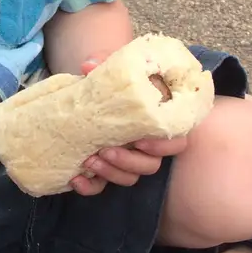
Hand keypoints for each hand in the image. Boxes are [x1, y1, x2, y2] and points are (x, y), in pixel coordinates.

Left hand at [69, 56, 189, 194]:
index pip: (176, 142)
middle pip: (151, 165)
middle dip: (128, 161)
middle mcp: (147, 146)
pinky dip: (90, 186)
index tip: (138, 140)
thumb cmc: (114, 83)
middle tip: (105, 150)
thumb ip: (105, 65)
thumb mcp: (113, 71)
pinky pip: (103, 187)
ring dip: (110, 173)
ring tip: (88, 160)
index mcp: (157, 122)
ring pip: (130, 178)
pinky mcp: (108, 169)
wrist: (95, 92)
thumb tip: (88, 65)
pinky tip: (75, 179)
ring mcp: (128, 159)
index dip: (160, 145)